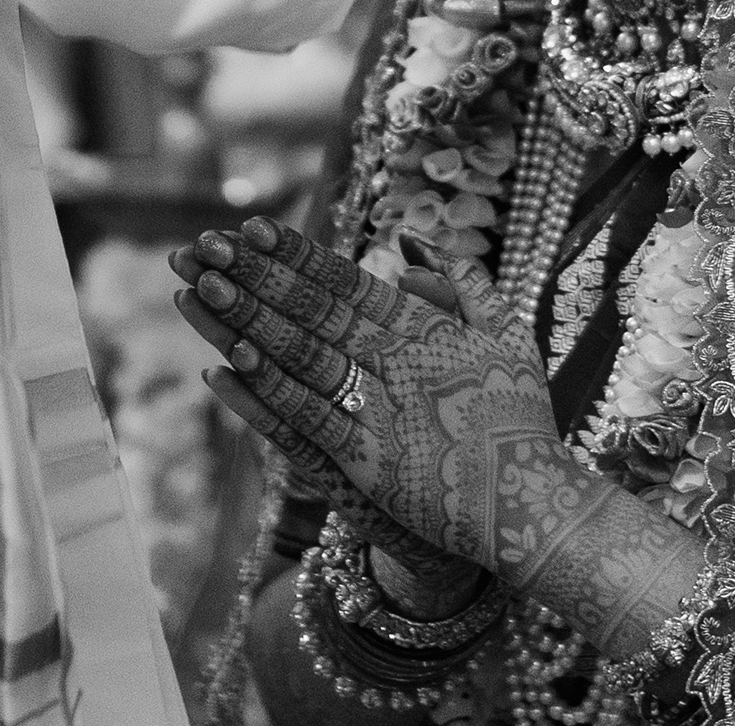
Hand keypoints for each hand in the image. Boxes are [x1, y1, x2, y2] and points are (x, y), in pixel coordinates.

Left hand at [171, 219, 704, 656]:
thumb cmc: (517, 419)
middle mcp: (396, 361)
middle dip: (253, 275)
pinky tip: (223, 368)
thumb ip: (459, 284)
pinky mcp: (368, 465)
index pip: (343, 280)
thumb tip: (408, 241)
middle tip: (202, 245)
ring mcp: (380, 412)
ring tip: (199, 290)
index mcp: (420, 328)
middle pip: (309, 310)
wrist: (535, 508)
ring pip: (299, 356)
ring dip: (247, 322)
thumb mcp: (504, 335)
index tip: (249, 225)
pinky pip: (305, 420)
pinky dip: (265, 394)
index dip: (294, 252)